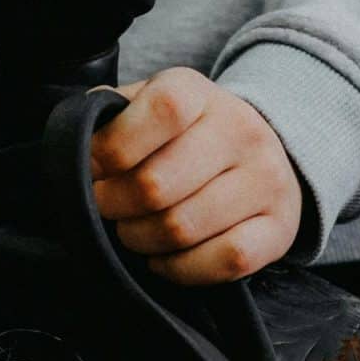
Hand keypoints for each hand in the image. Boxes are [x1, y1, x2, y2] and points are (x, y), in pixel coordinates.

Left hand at [87, 68, 302, 285]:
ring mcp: (267, 180)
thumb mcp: (146, 107)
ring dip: (140, 239)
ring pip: (182, 228)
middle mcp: (242, 130)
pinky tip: (164, 258)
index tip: (92, 169)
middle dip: (114, 206)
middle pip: (157, 184)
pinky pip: (223, 260)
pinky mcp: (279, 228)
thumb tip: (80, 143)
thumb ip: (109, 115)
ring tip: (133, 231)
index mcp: (199, 92)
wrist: (260, 154)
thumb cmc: (182, 136)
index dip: (112, 148)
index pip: (161, 110)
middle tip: (107, 208)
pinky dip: (180, 269)